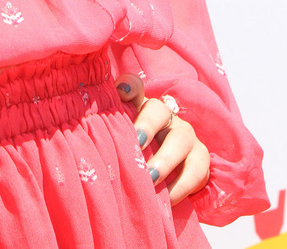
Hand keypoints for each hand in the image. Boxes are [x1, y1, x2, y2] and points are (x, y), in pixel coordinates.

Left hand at [115, 74, 209, 204]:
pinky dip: (182, 186)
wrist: (169, 177)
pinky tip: (168, 199)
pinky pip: (197, 170)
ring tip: (150, 179)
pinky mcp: (201, 159)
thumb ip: (109, 132)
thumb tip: (85, 131)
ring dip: (165, 160)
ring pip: (181, 140)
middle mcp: (166, 116)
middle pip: (159, 110)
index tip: (123, 93)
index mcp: (141, 107)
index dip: (129, 86)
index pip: (134, 86)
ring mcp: (186, 136)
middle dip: (147, 126)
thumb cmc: (136, 158)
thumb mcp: (122, 143)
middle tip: (135, 145)